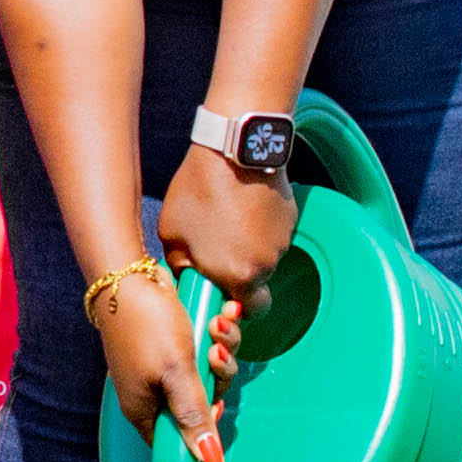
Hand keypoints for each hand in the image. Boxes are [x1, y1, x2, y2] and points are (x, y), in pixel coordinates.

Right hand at [91, 260, 228, 461]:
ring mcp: (162, 366)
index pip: (179, 440)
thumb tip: (210, 460)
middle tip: (214, 353)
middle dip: (218, 375)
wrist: (128, 274)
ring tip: (218, 323)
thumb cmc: (147, 325)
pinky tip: (221, 313)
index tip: (216, 403)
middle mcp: (152, 391)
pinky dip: (215, 333)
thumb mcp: (176, 373)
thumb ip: (194, 415)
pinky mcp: (171, 343)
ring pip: (207, 372)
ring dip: (221, 347)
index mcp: (144, 408)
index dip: (202, 429)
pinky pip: (203, 348)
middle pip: (200, 403)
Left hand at [158, 147, 296, 304]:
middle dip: (240, 275)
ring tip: (224, 218)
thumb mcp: (172, 235)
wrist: (232, 149)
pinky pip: (272, 233)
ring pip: (265, 257)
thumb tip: (189, 277)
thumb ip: (182, 266)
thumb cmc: (197, 192)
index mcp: (239, 276)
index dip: (235, 309)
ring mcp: (282, 240)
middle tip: (218, 251)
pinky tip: (239, 204)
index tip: (220, 294)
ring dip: (248, 247)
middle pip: (257, 284)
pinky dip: (258, 226)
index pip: (248, 313)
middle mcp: (267, 264)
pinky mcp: (290, 217)